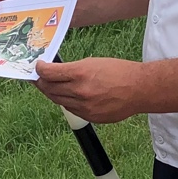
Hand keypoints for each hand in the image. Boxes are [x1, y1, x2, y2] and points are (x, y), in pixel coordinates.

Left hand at [32, 57, 147, 122]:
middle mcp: (80, 91)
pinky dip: (66, 101)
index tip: (38, 67)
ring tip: (50, 87)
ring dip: (52, 93)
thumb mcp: (93, 62)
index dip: (40, 70)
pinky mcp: (90, 117)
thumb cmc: (120, 72)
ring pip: (58, 100)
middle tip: (39, 78)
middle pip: (50, 89)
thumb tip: (56, 72)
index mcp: (80, 73)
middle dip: (42, 82)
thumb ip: (73, 69)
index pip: (49, 73)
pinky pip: (71, 109)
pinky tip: (67, 96)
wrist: (139, 89)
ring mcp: (84, 106)